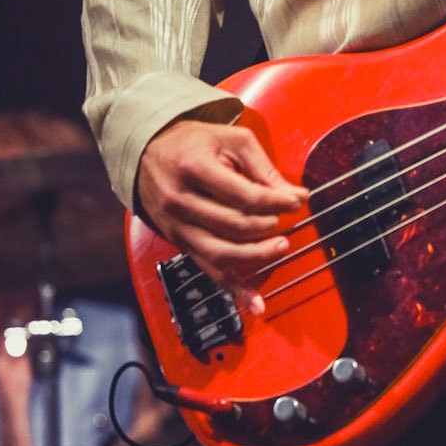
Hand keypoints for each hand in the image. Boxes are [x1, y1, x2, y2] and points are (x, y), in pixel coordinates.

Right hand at [136, 118, 306, 308]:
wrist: (147, 152)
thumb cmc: (194, 143)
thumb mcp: (231, 141)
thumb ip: (263, 167)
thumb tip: (294, 195)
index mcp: (194, 169)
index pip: (244, 195)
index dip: (277, 201)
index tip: (298, 200)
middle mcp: (181, 201)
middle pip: (233, 226)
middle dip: (268, 227)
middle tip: (289, 222)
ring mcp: (177, 227)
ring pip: (221, 254)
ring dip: (256, 257)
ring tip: (281, 248)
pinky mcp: (180, 243)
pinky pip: (209, 271)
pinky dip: (234, 290)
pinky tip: (256, 304)